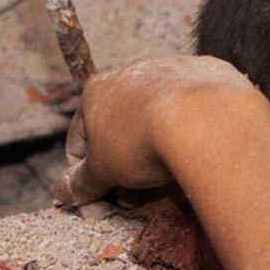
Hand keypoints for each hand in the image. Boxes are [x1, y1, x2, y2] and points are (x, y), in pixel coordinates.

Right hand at [53, 55, 264, 205]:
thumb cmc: (142, 142)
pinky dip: (191, 132)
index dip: (86, 175)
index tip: (99, 198)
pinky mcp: (207, 75)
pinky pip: (194, 111)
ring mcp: (170, 70)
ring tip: (167, 182)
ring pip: (157, 120)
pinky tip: (196, 154)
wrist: (204, 118)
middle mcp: (131, 73)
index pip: (79, 140)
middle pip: (120, 131)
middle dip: (124, 168)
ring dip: (157, 150)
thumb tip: (63, 192)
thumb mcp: (102, 171)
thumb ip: (81, 182)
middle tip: (134, 198)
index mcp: (97, 91)